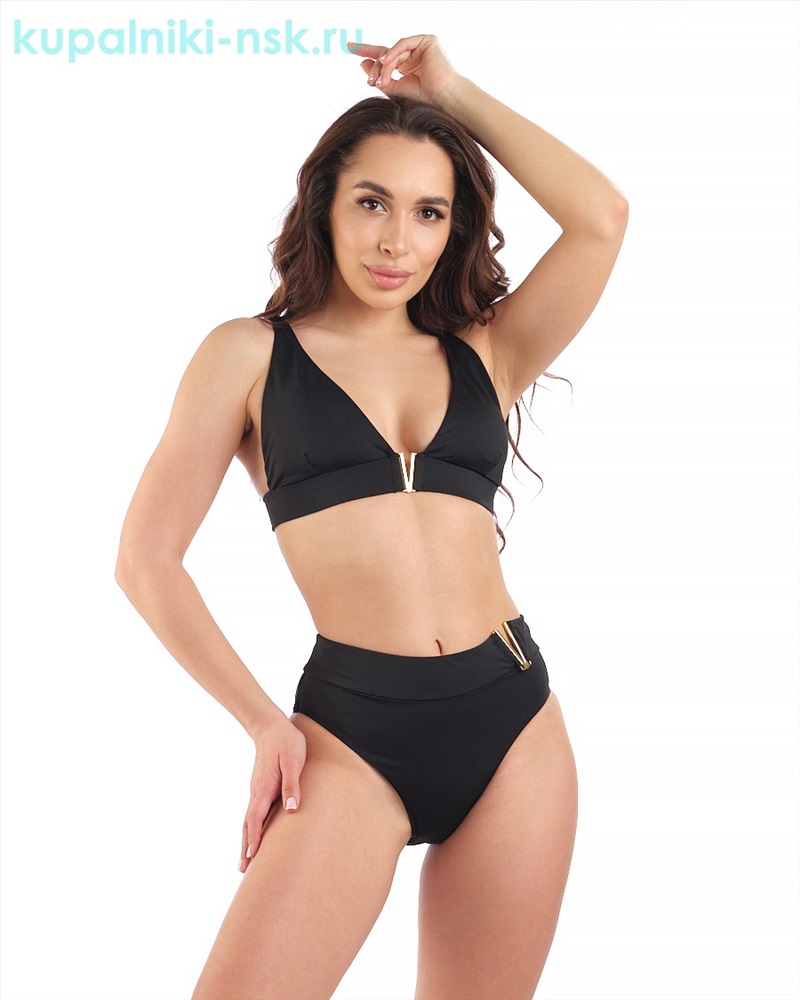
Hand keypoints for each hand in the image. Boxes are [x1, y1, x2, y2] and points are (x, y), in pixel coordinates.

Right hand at [238, 716, 306, 872]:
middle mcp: (257, 792)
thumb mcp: (293, 761)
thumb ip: (291, 785)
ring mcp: (257, 790)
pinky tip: (253, 834)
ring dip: (246, 840)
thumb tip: (291, 810)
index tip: (251, 857)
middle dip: (246, 846)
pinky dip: (250, 828)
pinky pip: (253, 812)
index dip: (254, 838)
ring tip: (244, 860)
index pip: (256, 818)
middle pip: (248, 824)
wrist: (272, 727)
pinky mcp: (260, 787)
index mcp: (265, 788)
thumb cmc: (286, 743)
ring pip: (248, 820)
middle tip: (242, 870)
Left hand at [347, 35, 460, 107]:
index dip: (367, 52)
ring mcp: (420, 46)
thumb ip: (380, 77)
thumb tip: (363, 63)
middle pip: (387, 54)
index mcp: (408, 66)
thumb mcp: (395, 89)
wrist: (444, 100)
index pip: (385, 57)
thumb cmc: (424, 99)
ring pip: (394, 51)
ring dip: (384, 65)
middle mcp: (413, 54)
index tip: (350, 47)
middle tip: (365, 73)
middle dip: (374, 65)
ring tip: (379, 80)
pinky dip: (393, 53)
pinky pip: (403, 44)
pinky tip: (386, 62)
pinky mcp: (427, 41)